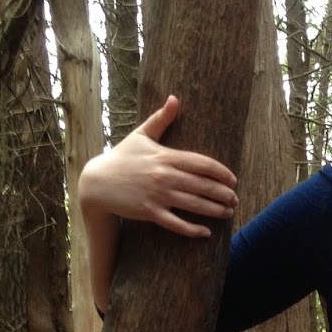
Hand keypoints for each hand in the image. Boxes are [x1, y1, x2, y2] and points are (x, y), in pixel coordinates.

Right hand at [78, 95, 237, 237]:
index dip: (221, 172)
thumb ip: (161, 119)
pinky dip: (192, 229)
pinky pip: (176, 223)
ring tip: (228, 213)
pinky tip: (206, 232)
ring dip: (215, 211)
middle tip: (234, 199)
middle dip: (223, 194)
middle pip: (202, 185)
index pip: (201, 163)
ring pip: (194, 205)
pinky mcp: (149, 212)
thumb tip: (175, 98)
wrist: (97, 182)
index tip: (233, 179)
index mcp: (165, 156)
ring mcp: (157, 195)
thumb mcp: (140, 135)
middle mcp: (164, 176)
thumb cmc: (121, 158)